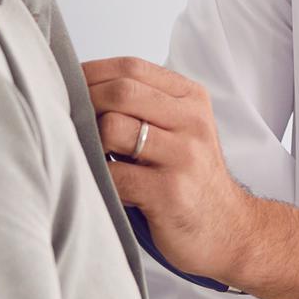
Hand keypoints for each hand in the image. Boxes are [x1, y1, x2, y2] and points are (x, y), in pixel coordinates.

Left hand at [83, 57, 252, 283]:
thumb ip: (144, 105)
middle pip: (121, 91)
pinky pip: (114, 174)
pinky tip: (109, 186)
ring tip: (97, 158)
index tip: (69, 88)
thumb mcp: (180, 129)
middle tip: (73, 124)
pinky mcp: (170, 192)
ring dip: (92, 143)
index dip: (91, 74)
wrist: (230, 230)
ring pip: (113, 128)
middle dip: (86, 103)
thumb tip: (80, 85)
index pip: (131, 67)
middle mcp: (192, 122)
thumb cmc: (190, 178)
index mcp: (191, 99)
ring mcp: (184, 157)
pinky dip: (100, 178)